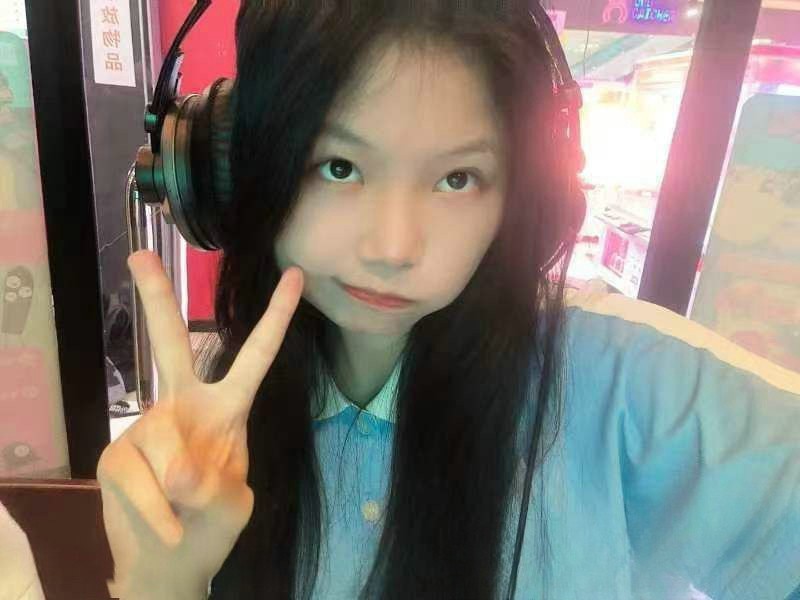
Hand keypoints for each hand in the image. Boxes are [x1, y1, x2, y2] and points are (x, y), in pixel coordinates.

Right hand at [97, 250, 302, 598]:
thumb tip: (176, 468)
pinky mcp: (116, 455)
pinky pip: (136, 478)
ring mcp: (148, 427)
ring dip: (177, 488)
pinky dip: (154, 510)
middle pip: (171, 345)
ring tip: (184, 512)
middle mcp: (184, 405)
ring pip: (162, 441)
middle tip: (140, 256)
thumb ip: (215, 484)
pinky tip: (165, 525)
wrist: (171, 560)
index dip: (276, 317)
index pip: (256, 356)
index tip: (296, 274)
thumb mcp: (233, 504)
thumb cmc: (213, 522)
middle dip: (157, 299)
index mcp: (229, 407)